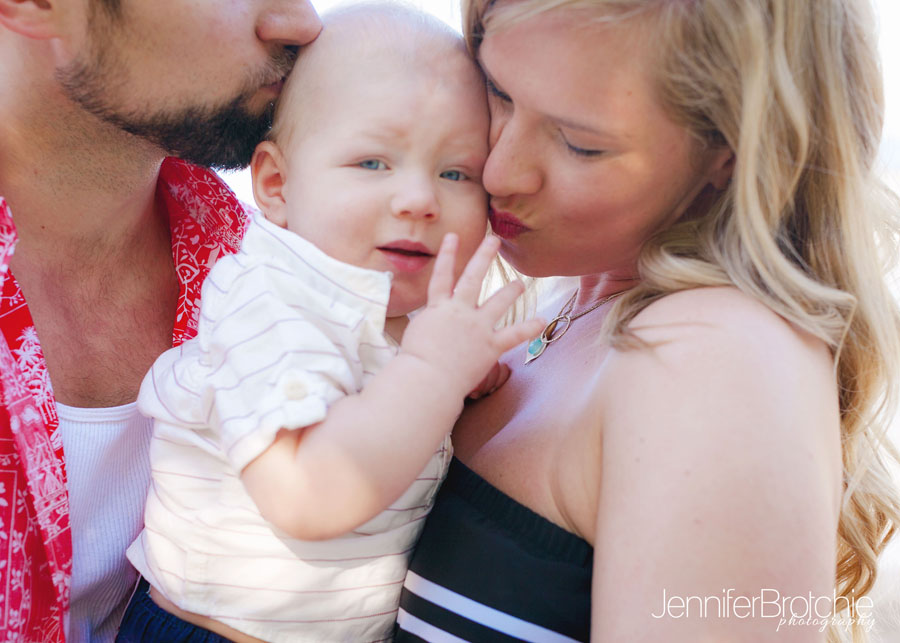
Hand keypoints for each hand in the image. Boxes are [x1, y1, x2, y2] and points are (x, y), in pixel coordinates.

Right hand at [400, 234, 544, 399]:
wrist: (427, 379)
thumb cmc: (414, 362)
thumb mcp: (415, 334)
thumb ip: (428, 323)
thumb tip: (431, 323)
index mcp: (437, 308)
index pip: (442, 276)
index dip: (447, 255)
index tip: (453, 236)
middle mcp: (459, 312)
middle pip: (473, 278)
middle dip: (484, 257)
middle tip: (495, 241)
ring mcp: (477, 327)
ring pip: (498, 303)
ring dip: (510, 291)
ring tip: (520, 283)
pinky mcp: (490, 345)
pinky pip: (514, 334)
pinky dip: (529, 328)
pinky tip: (542, 320)